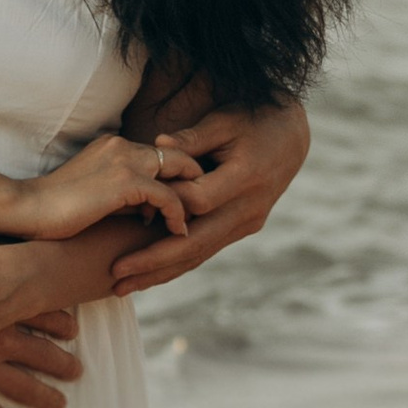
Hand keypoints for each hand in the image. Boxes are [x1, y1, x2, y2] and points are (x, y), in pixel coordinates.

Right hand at [8, 127, 202, 241]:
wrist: (27, 210)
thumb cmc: (54, 211)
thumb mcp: (96, 197)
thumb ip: (125, 196)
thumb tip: (151, 211)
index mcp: (112, 145)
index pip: (159, 151)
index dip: (177, 173)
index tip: (186, 198)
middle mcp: (121, 145)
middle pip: (175, 154)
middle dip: (193, 179)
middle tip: (202, 205)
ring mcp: (123, 160)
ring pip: (178, 171)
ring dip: (190, 197)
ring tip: (193, 220)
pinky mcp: (125, 182)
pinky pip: (168, 196)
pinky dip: (177, 214)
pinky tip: (178, 231)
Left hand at [108, 97, 309, 292]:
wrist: (290, 137)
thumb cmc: (251, 120)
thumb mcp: (223, 120)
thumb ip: (192, 137)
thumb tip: (158, 145)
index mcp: (246, 177)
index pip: (199, 199)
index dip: (166, 201)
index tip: (133, 199)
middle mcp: (249, 207)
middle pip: (197, 242)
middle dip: (155, 261)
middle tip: (117, 274)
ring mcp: (247, 222)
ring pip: (200, 254)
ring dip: (162, 273)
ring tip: (123, 286)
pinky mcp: (243, 228)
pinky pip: (206, 250)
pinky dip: (177, 264)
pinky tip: (148, 277)